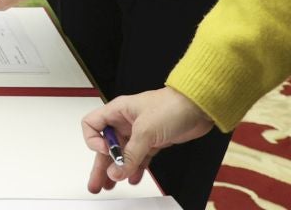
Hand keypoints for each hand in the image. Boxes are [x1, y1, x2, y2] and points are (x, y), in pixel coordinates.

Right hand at [81, 87, 213, 191]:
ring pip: (122, 154)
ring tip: (110, 185)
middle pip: (106, 145)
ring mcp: (139, 132)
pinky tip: (133, 178)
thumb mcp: (146, 131)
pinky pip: (139, 158)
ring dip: (117, 169)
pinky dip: (135, 168)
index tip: (106, 152)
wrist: (198, 107)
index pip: (92, 125)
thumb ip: (130, 154)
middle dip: (101, 164)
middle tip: (96, 183)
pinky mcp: (153, 141)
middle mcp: (125, 121)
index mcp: (117, 111)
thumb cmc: (171, 105)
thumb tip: (116, 172)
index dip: (94, 141)